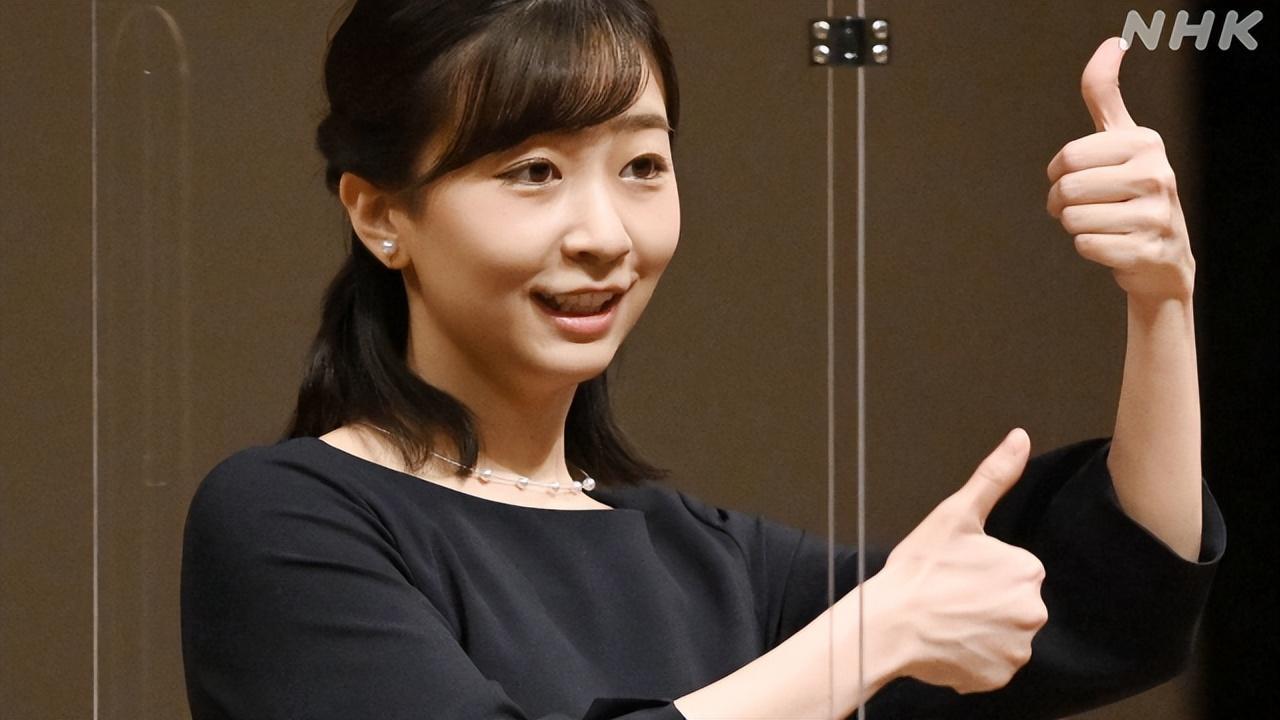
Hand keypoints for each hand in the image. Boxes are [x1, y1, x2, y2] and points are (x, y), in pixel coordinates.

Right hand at [869, 429, 1046, 693]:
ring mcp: (1017, 649)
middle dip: (985, 600)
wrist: (888, 625)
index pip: (1013, 569)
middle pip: (1011, 602)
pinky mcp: (998, 677)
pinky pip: (991, 663)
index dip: (982, 569)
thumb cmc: (918, 570)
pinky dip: (973, 656)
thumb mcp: (955, 515)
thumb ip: (995, 476)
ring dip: (980, 629)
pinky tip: (948, 642)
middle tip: (949, 595)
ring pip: (1002, 633)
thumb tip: (1020, 438)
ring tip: (946, 619)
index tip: (956, 572)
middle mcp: (1033, 612)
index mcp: (1027, 570)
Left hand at [1046, 37, 1193, 302]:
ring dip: (1075, 226)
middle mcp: (1157, 174)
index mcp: (1145, 143)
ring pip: (1073, 218)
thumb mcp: (1122, 141)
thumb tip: (1112, 43)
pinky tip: (1112, 244)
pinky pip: (1085, 245)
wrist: (1163, 258)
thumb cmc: (1132, 192)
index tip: (1073, 177)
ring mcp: (1155, 215)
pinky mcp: (1145, 251)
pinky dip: (1088, 248)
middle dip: (1061, 202)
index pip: (1069, 156)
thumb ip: (1106, 96)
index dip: (1058, 172)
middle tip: (1079, 206)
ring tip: (1101, 223)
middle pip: (1068, 188)